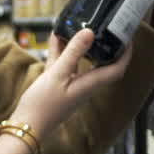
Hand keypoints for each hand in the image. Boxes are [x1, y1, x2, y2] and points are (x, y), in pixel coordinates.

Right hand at [11, 29, 132, 139]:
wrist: (26, 127)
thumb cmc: (42, 106)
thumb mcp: (57, 74)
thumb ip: (73, 52)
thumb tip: (90, 32)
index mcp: (90, 84)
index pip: (116, 69)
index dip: (126, 54)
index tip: (127, 37)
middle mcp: (84, 85)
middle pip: (101, 63)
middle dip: (105, 46)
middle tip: (106, 28)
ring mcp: (71, 86)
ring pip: (80, 62)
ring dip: (80, 45)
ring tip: (78, 26)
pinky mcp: (58, 86)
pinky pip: (64, 65)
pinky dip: (62, 52)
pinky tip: (56, 37)